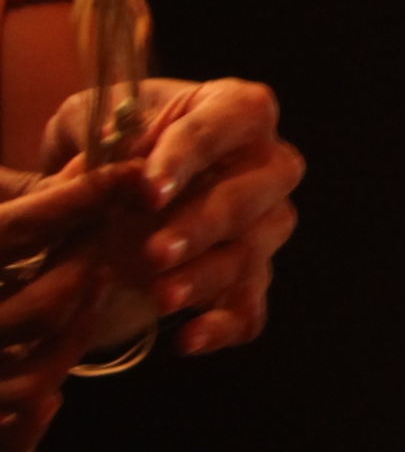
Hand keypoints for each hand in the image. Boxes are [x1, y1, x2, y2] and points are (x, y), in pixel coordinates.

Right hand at [0, 166, 138, 451]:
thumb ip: (14, 196)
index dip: (86, 196)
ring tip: (88, 296)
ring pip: (41, 373)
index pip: (23, 226)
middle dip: (87, 269)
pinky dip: (40, 409)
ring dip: (77, 335)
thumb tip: (91, 160)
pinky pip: (12, 431)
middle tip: (103, 239)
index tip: (132, 174)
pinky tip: (50, 382)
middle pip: (48, 304)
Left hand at [44, 78, 300, 356]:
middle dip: (203, 226)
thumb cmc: (109, 147)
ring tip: (159, 299)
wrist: (110, 196)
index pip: (234, 120)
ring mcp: (266, 224)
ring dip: (206, 278)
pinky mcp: (252, 276)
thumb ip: (105, 146)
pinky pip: (252, 306)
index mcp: (236, 110)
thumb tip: (115, 174)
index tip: (148, 191)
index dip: (192, 156)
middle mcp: (267, 165)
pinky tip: (186, 340)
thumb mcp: (91, 126)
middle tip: (156, 253)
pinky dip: (222, 326)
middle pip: (252, 194)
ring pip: (252, 252)